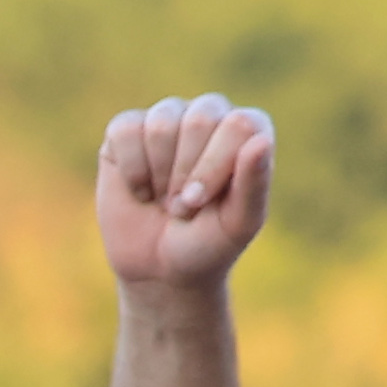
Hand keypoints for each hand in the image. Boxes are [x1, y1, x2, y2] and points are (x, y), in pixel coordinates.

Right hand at [96, 94, 272, 294]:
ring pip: (162, 121)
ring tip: (161, 197)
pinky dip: (130, 168)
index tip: (199, 202)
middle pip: (199, 119)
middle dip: (184, 173)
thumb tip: (261, 141)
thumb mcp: (238, 223)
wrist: (158, 270)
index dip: (213, 167)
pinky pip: (125, 129)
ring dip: (158, 172)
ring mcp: (168, 119)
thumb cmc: (207, 243)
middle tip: (180, 206)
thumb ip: (255, 183)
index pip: (237, 124)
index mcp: (246, 130)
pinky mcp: (127, 131)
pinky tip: (139, 189)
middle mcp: (209, 116)